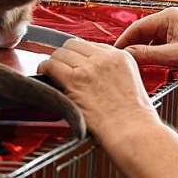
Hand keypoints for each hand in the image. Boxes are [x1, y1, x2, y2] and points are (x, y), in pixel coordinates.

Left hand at [38, 38, 158, 142]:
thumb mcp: (129, 82)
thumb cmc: (132, 117)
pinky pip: (50, 65)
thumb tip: (87, 68)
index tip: (75, 65)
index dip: (79, 56)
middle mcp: (104, 58)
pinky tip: (46, 77)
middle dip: (66, 57)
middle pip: (73, 46)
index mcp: (120, 56)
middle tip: (62, 70)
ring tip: (54, 76)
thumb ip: (110, 71)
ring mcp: (89, 67)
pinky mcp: (75, 79)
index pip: (90, 45)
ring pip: (60, 54)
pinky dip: (44, 70)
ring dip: (55, 64)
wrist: (132, 131)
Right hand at [115, 7, 177, 67]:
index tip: (114, 53)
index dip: (123, 41)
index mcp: (168, 16)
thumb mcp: (176, 55)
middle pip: (142, 33)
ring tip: (136, 63)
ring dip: (144, 51)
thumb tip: (126, 55)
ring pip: (150, 39)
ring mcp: (175, 27)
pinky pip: (159, 44)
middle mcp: (170, 18)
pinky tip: (151, 62)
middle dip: (133, 47)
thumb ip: (148, 55)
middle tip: (123, 60)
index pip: (136, 27)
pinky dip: (154, 53)